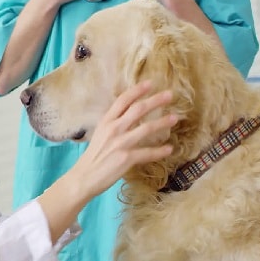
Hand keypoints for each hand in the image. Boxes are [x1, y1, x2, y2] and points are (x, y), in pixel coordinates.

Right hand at [73, 81, 175, 197]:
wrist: (84, 177)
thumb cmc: (93, 157)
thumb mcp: (100, 134)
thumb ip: (113, 124)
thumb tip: (128, 117)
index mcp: (106, 121)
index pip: (123, 100)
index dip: (137, 90)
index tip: (150, 83)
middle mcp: (113, 129)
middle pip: (138, 109)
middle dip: (156, 100)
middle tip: (170, 95)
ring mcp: (120, 143)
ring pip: (147, 128)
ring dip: (163, 122)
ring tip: (175, 118)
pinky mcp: (126, 158)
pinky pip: (148, 153)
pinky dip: (160, 151)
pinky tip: (169, 149)